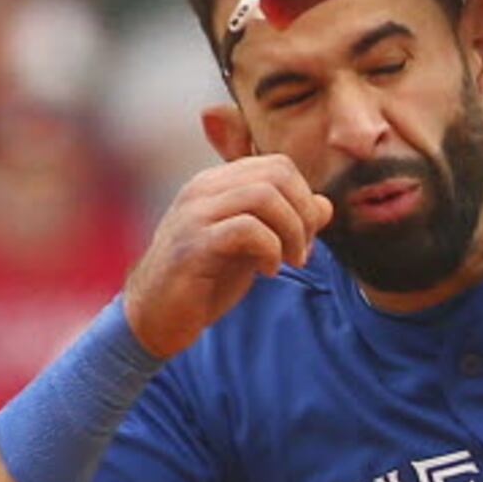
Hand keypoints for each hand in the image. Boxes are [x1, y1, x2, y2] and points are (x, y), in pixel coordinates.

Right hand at [123, 156, 330, 357]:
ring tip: (292, 260)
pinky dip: (271, 250)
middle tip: (304, 249)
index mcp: (217, 184)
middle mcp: (202, 190)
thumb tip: (326, 205)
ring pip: (264, 196)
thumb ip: (286, 222)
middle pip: (276, 174)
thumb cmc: (206, 279)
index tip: (306, 236)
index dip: (304, 199)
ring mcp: (195, 214)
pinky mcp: (192, 245)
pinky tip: (269, 271)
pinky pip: (247, 229)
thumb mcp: (254, 246)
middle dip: (304, 214)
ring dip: (292, 232)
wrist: (156, 316)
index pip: (278, 165)